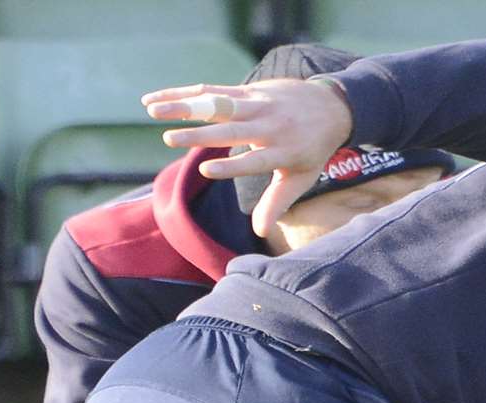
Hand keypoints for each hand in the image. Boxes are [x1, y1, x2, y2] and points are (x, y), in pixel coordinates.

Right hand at [142, 78, 353, 234]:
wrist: (333, 105)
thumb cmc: (313, 149)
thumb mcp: (301, 177)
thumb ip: (278, 202)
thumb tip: (260, 231)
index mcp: (282, 151)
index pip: (254, 161)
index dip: (231, 166)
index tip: (205, 171)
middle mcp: (269, 125)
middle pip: (230, 130)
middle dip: (199, 135)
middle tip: (169, 139)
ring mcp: (257, 104)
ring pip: (216, 104)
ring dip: (183, 106)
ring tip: (152, 111)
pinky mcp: (247, 89)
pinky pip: (212, 90)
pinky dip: (184, 93)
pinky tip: (156, 99)